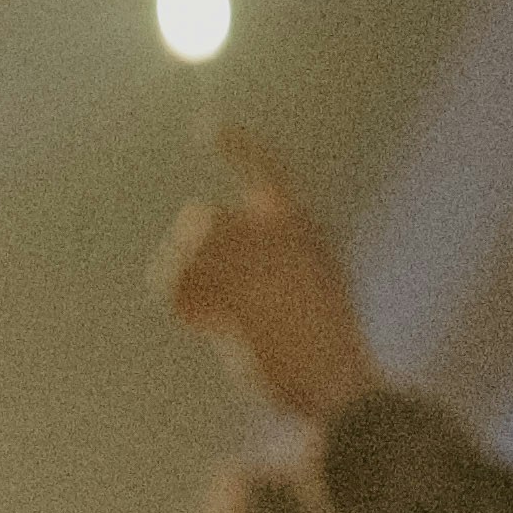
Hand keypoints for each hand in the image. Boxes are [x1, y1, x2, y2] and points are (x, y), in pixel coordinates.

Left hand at [157, 127, 387, 422]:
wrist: (340, 386)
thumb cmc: (325, 352)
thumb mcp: (309, 296)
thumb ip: (271, 268)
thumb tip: (222, 255)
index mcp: (304, 228)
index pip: (266, 171)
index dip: (237, 146)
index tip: (208, 127)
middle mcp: (279, 231)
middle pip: (199, 218)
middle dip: (193, 257)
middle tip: (215, 301)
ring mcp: (253, 258)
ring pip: (181, 253)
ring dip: (187, 286)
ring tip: (219, 319)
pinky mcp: (228, 290)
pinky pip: (171, 286)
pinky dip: (182, 308)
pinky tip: (208, 327)